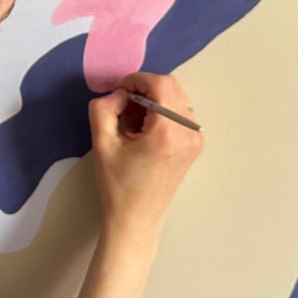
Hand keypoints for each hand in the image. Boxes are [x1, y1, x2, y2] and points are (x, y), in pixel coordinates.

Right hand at [87, 71, 204, 239]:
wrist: (136, 218)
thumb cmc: (117, 185)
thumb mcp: (101, 143)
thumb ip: (103, 108)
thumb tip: (119, 94)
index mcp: (167, 132)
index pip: (160, 84)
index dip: (137, 79)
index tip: (119, 91)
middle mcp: (188, 133)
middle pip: (172, 87)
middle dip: (145, 89)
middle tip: (124, 108)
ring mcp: (196, 140)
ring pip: (177, 99)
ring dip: (154, 100)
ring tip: (133, 123)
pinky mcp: (195, 146)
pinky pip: (181, 114)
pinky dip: (162, 112)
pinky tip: (145, 131)